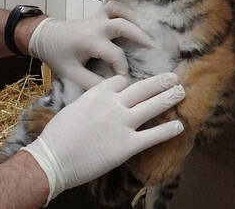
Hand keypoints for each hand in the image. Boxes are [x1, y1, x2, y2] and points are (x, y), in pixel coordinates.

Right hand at [21, 74, 184, 202]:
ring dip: (169, 97)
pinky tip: (179, 126)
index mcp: (97, 94)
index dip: (131, 83)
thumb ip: (91, 102)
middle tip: (174, 77)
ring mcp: (121, 124)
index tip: (137, 86)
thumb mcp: (73, 108)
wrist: (53, 158)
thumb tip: (100, 103)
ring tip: (181, 92)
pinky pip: (153, 135)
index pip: (121, 81)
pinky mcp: (127, 145)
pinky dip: (168, 130)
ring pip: (152, 106)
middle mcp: (112, 104)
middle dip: (160, 82)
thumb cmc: (57, 136)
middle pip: (142, 88)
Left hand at [28, 5, 153, 89]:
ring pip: (117, 8)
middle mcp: (95, 26)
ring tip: (144, 28)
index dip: (123, 68)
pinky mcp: (96, 14)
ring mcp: (96, 17)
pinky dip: (122, 4)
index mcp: (89, 41)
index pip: (115, 55)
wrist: (45, 37)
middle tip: (154, 47)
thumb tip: (113, 90)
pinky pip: (110, 2)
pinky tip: (133, 12)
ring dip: (132, 16)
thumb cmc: (58, 56)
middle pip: (122, 25)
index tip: (125, 79)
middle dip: (140, 35)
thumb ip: (91, 83)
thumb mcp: (71, 73)